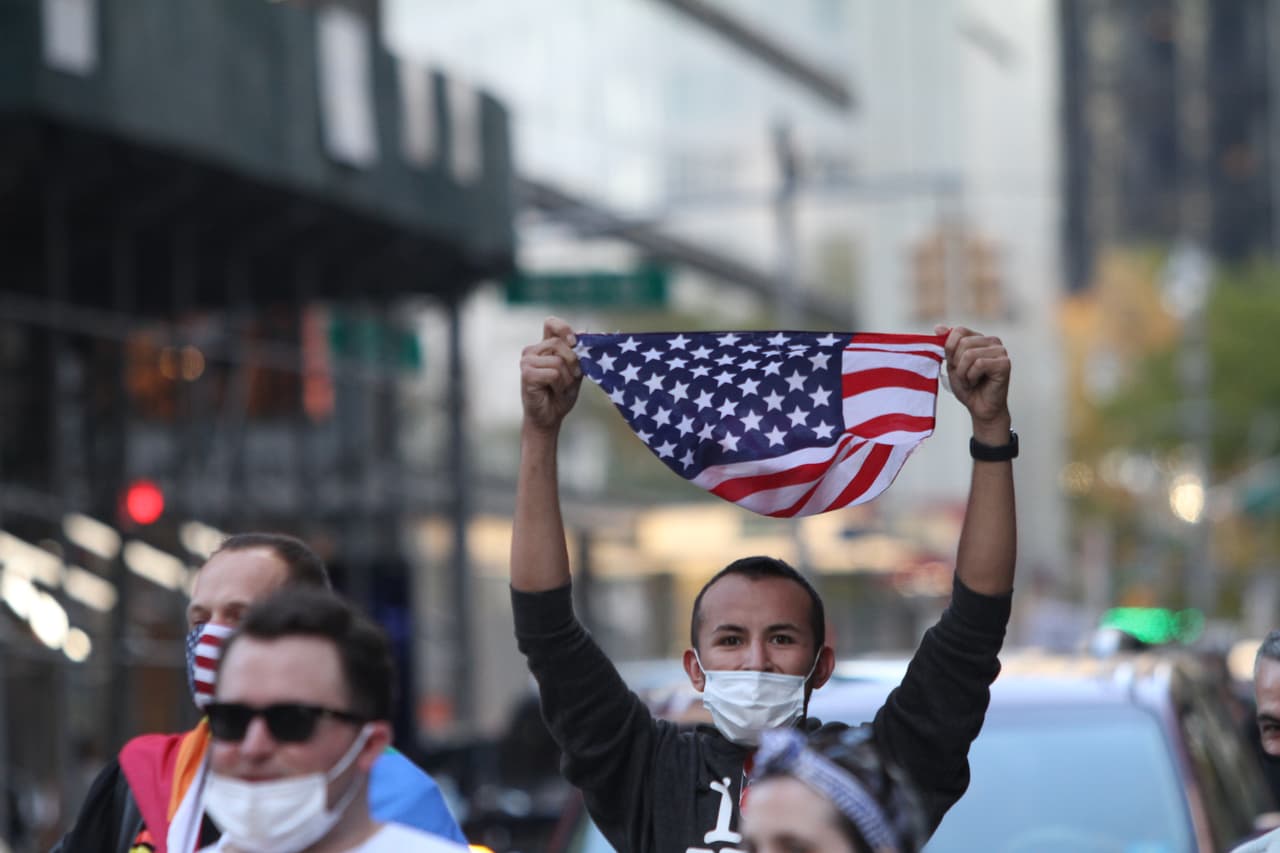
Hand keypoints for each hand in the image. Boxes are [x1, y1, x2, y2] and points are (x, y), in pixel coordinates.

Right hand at [520, 316, 582, 432]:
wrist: (550, 417)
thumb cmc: (562, 394)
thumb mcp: (575, 370)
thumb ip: (578, 352)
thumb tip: (585, 331)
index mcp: (545, 345)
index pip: (551, 323)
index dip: (564, 329)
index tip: (575, 342)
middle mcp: (533, 350)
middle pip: (560, 344)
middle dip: (574, 363)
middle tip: (572, 378)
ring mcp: (527, 361)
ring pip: (559, 361)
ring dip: (567, 378)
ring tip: (560, 387)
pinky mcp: (526, 373)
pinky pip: (554, 373)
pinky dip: (559, 385)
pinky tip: (553, 391)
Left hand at [936, 325, 1010, 435]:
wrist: (980, 408)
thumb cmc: (967, 386)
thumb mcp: (952, 364)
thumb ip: (947, 346)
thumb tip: (938, 327)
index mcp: (980, 338)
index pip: (958, 331)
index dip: (950, 348)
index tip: (953, 364)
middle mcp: (993, 341)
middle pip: (963, 343)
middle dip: (957, 364)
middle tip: (964, 376)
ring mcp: (1001, 351)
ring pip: (969, 354)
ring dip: (963, 372)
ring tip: (970, 380)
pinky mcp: (1005, 363)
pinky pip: (979, 364)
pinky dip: (972, 376)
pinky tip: (977, 383)